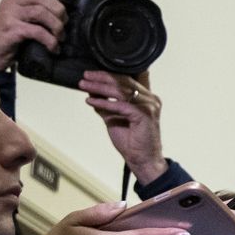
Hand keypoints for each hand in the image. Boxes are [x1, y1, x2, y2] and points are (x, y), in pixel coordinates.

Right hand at [0, 0, 68, 72]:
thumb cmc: (9, 41)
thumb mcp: (22, 21)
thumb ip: (36, 13)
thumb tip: (64, 12)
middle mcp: (10, 3)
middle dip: (58, 8)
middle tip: (65, 22)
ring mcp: (8, 16)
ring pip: (39, 12)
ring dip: (56, 25)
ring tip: (60, 37)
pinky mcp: (10, 30)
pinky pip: (36, 31)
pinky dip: (49, 40)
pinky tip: (53, 48)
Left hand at [80, 70, 167, 184]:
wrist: (142, 159)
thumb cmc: (132, 141)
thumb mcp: (114, 118)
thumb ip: (106, 104)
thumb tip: (91, 92)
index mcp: (146, 97)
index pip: (126, 79)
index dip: (107, 74)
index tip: (90, 74)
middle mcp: (150, 99)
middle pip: (123, 81)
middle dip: (101, 77)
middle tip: (85, 76)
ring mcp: (149, 106)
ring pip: (120, 90)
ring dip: (99, 87)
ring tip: (84, 85)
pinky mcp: (144, 115)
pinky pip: (120, 105)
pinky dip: (104, 102)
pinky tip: (91, 101)